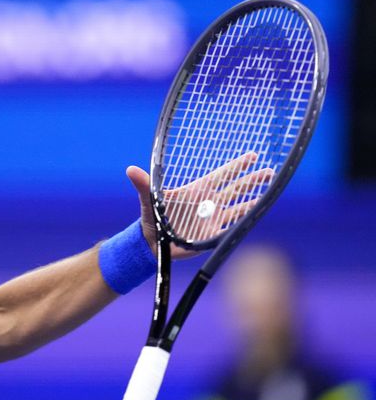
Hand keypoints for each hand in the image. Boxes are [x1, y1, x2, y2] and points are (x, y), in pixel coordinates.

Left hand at [127, 153, 272, 259]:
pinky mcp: (212, 236)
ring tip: (270, 191)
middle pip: (236, 189)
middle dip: (253, 180)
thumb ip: (143, 185)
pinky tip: (255, 216)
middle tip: (270, 171)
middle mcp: (209, 203)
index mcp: (197, 190)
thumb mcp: (149, 200)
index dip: (237, 166)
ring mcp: (213, 219)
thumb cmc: (151, 218)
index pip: (222, 175)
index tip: (253, 156)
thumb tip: (130, 170)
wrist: (152, 243)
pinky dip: (243, 223)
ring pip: (239, 207)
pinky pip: (231, 228)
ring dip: (253, 200)